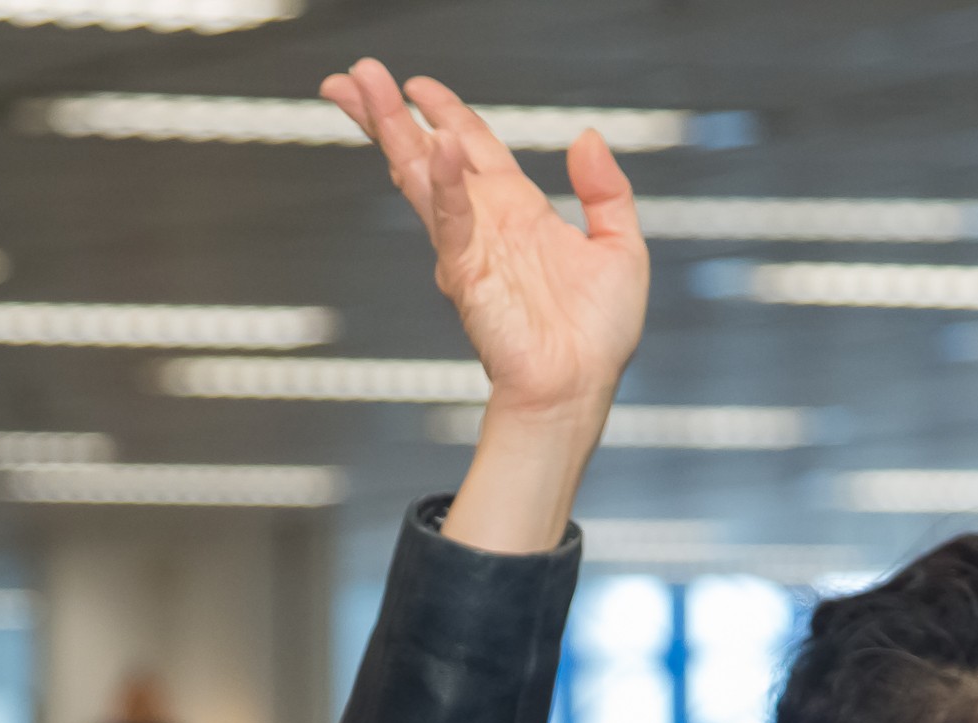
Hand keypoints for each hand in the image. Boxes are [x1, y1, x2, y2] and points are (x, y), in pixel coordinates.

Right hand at [319, 57, 645, 554]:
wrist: (579, 389)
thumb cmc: (597, 336)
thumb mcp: (621, 245)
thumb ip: (606, 189)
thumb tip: (586, 138)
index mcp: (516, 211)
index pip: (472, 147)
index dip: (445, 112)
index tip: (416, 86)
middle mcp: (485, 223)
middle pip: (427, 153)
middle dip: (389, 114)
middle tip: (356, 77)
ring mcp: (469, 247)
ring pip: (421, 175)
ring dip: (392, 130)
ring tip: (361, 90)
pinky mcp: (467, 275)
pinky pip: (452, 220)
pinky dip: (442, 185)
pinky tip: (433, 146)